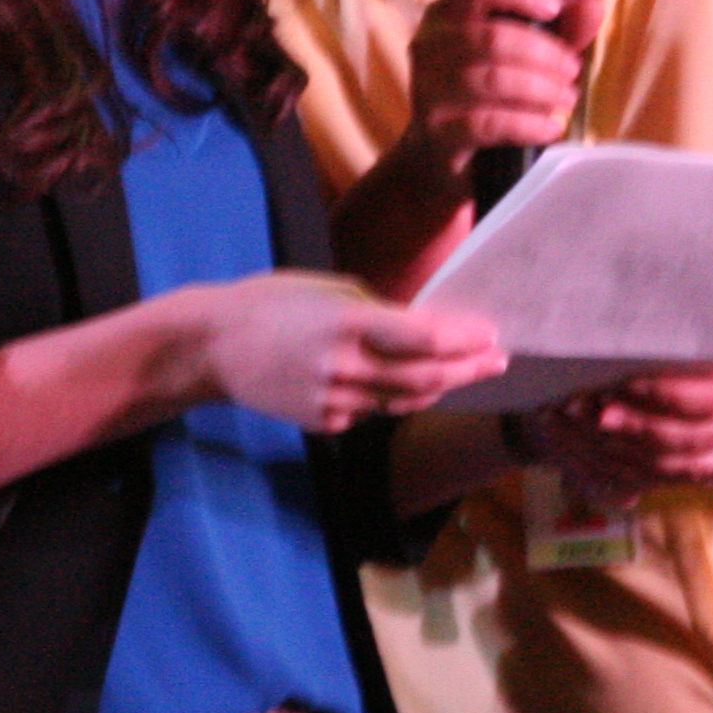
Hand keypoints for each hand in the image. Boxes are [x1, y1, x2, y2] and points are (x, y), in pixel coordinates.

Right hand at [190, 273, 503, 432]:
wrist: (214, 346)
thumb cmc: (273, 303)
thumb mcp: (328, 289)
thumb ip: (377, 310)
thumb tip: (424, 326)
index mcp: (347, 323)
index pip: (423, 339)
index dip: (464, 340)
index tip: (491, 335)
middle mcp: (344, 367)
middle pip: (424, 377)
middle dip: (467, 369)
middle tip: (497, 360)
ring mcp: (333, 401)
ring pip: (402, 400)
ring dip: (438, 387)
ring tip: (465, 372)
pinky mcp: (323, 423)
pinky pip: (372, 412)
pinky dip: (392, 397)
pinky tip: (403, 383)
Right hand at [400, 0, 594, 188]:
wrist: (443, 154)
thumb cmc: (489, 92)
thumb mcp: (528, 55)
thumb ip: (561, 30)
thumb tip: (594, 7)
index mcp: (447, 13)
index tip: (554, 9)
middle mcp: (429, 45)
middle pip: (493, 38)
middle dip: (544, 54)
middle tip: (572, 70)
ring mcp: (428, 90)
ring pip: (493, 80)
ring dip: (542, 89)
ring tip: (566, 98)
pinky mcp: (438, 132)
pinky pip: (490, 123)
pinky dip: (530, 124)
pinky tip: (552, 127)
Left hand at [534, 316, 712, 500]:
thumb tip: (655, 288)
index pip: (707, 399)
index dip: (660, 394)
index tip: (620, 381)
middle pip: (688, 437)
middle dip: (634, 426)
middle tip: (587, 409)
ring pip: (683, 465)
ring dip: (632, 451)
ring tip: (589, 429)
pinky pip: (686, 478)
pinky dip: (646, 470)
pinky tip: (611, 455)